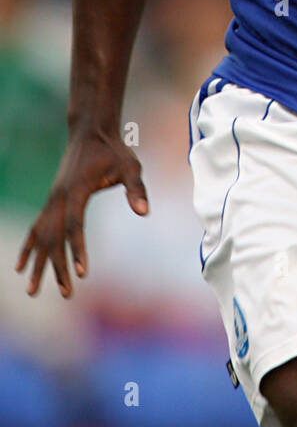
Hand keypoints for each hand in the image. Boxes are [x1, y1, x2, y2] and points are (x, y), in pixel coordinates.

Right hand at [16, 131, 148, 297]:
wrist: (91, 132)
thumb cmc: (113, 150)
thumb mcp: (130, 166)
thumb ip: (136, 188)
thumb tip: (144, 211)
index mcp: (76, 190)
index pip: (75, 225)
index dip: (78, 249)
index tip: (82, 273)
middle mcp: (58, 198)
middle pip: (54, 238)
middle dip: (58, 267)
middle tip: (66, 293)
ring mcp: (52, 200)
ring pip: (41, 237)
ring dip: (39, 264)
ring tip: (33, 291)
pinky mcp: (51, 201)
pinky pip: (36, 228)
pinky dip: (29, 248)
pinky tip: (21, 267)